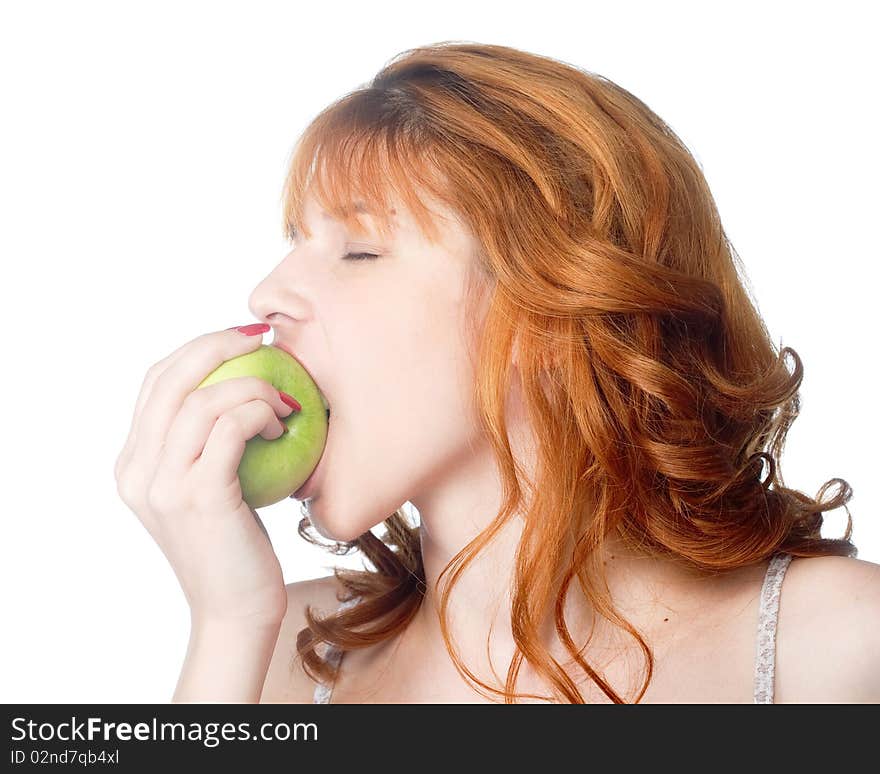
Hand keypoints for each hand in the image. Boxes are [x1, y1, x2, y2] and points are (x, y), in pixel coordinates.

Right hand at [114, 325, 295, 627]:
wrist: (236, 608)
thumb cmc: (235, 545)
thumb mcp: (208, 488)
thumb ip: (204, 445)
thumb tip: (240, 385)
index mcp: (132, 464)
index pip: (156, 382)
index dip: (196, 348)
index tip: (242, 338)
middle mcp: (137, 471)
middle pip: (169, 379)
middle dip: (218, 345)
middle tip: (263, 341)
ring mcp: (162, 485)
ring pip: (201, 401)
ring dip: (252, 387)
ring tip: (284, 403)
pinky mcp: (198, 497)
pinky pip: (230, 429)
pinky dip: (260, 413)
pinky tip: (283, 426)